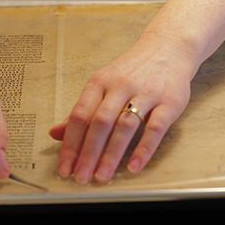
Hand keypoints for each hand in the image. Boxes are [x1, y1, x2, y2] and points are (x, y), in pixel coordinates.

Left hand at [49, 30, 198, 183]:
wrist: (169, 46)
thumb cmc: (133, 69)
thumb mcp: (103, 82)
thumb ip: (83, 110)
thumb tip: (54, 133)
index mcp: (100, 81)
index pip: (80, 115)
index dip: (70, 143)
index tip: (65, 167)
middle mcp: (121, 85)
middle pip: (100, 122)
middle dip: (88, 153)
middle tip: (81, 177)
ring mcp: (146, 93)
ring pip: (125, 126)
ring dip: (111, 154)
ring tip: (102, 176)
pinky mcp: (169, 101)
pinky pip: (155, 128)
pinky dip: (144, 149)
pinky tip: (134, 166)